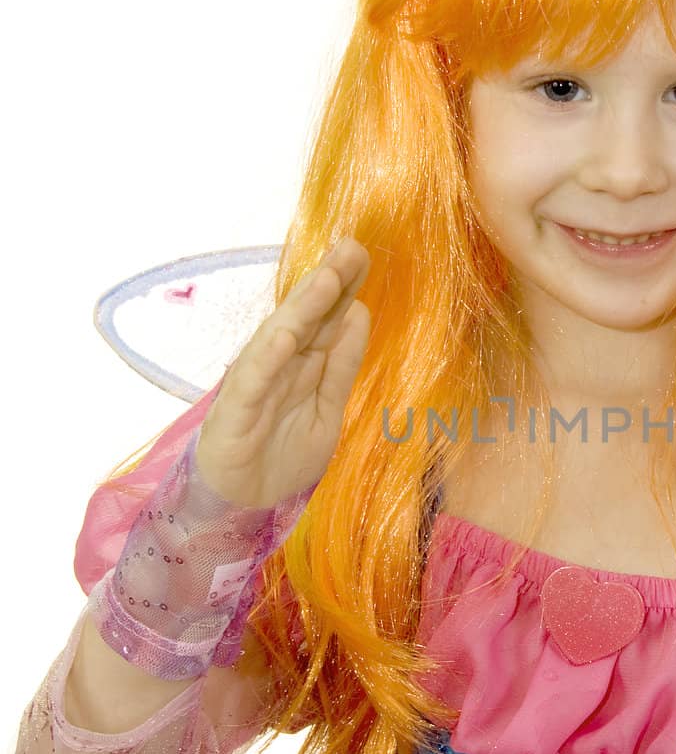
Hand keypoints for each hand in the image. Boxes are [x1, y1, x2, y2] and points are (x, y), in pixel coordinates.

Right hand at [195, 236, 371, 507]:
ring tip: (325, 279)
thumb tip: (360, 312)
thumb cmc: (282, 455)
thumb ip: (341, 365)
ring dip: (302, 309)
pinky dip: (268, 358)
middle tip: (351, 247)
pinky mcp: (234, 413)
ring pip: (279, 340)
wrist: (243, 506)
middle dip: (327, 283)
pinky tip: (284, 335)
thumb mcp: (327, 409)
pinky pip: (253, 382)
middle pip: (305, 319)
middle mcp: (277, 366)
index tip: (362, 253)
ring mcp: (254, 386)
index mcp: (301, 364)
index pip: (325, 319)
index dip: (342, 287)